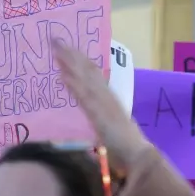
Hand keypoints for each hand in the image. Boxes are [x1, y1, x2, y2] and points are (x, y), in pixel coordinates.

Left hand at [53, 39, 152, 169]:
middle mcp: (107, 97)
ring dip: (70, 63)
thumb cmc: (127, 149)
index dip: (82, 61)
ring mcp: (103, 104)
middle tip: (57, 39)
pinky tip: (62, 74)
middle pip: (88, 71)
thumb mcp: (113, 131)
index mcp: (111, 100)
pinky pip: (83, 96)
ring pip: (84, 78)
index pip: (95, 76)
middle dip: (72, 55)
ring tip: (56, 48)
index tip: (70, 49)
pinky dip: (73, 84)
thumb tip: (98, 125)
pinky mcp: (98, 114)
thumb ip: (104, 124)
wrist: (138, 155)